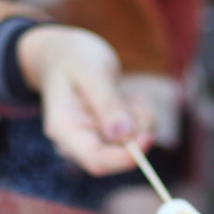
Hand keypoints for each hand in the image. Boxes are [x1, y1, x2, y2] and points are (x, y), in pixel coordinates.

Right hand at [16, 25, 154, 175]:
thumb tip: (124, 135)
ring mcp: (95, 140)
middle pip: (118, 155)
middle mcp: (78, 142)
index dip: (124, 158)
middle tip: (133, 100)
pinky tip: (125, 98)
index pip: (96, 160)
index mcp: (65, 129)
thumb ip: (108, 102)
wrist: (65, 53)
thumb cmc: (74, 57)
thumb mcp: (92, 71)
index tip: (148, 138)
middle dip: (136, 131)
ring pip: (134, 143)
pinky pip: (139, 134)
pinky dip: (141, 115)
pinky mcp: (110, 137)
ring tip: (124, 93)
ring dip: (141, 118)